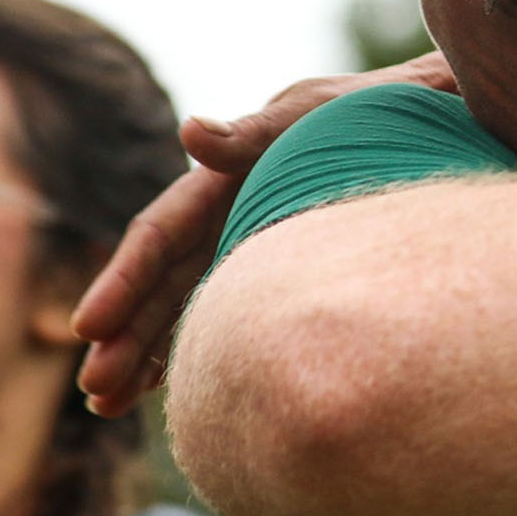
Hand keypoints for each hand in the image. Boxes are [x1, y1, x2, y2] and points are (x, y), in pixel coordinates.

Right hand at [72, 51, 455, 415]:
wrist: (428, 116)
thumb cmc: (370, 109)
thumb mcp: (313, 113)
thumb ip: (255, 131)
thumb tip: (190, 132)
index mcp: (221, 179)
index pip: (158, 236)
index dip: (121, 282)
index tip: (88, 328)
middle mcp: (225, 216)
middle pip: (161, 283)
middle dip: (123, 336)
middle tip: (93, 390)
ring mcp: (249, 246)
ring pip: (185, 306)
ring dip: (144, 354)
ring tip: (105, 406)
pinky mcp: (279, 271)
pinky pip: (225, 315)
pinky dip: (194, 349)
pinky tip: (165, 392)